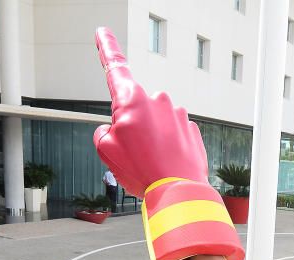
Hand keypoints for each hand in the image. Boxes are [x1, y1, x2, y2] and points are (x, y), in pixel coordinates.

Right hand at [93, 28, 208, 196]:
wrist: (179, 192)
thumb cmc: (142, 171)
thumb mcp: (106, 152)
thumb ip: (103, 132)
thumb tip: (112, 130)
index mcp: (132, 100)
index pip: (114, 68)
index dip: (105, 48)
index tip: (102, 33)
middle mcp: (157, 100)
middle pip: (135, 109)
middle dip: (131, 128)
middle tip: (134, 154)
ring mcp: (177, 113)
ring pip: (155, 125)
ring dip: (151, 140)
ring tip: (152, 164)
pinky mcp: (191, 128)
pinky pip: (172, 135)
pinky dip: (168, 148)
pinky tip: (166, 165)